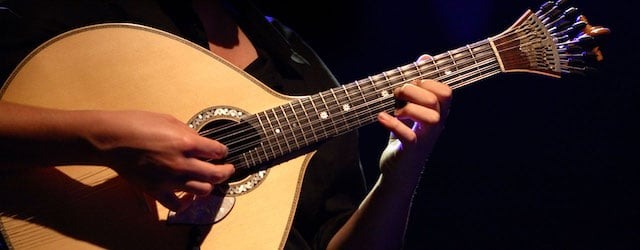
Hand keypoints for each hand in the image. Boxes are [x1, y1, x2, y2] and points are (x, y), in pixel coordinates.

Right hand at [87, 110, 234, 210]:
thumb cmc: (136, 125)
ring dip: (209, 185)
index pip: (217, 151)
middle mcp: (181, 163)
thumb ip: (189, 133)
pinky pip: (178, 205)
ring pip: (203, 191)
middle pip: (216, 174)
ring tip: (210, 180)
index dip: (223, 151)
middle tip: (228, 169)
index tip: (222, 152)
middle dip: (226, 171)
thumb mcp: (169, 120)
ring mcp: (169, 180)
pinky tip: (189, 196)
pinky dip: (186, 203)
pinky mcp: (156, 191)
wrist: (111, 139)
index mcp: (186, 143)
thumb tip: (202, 142)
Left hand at [377, 55, 451, 185]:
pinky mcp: (411, 151)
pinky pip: (409, 136)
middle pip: (437, 100)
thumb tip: (425, 57)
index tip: (410, 84)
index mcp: (438, 114)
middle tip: (396, 93)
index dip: (428, 82)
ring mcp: (425, 139)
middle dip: (414, 90)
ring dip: (409, 108)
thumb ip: (416, 86)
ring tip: (394, 109)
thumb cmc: (405, 138)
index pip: (446, 92)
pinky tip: (381, 117)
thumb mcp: (410, 109)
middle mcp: (436, 126)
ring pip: (432, 118)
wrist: (398, 172)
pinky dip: (393, 124)